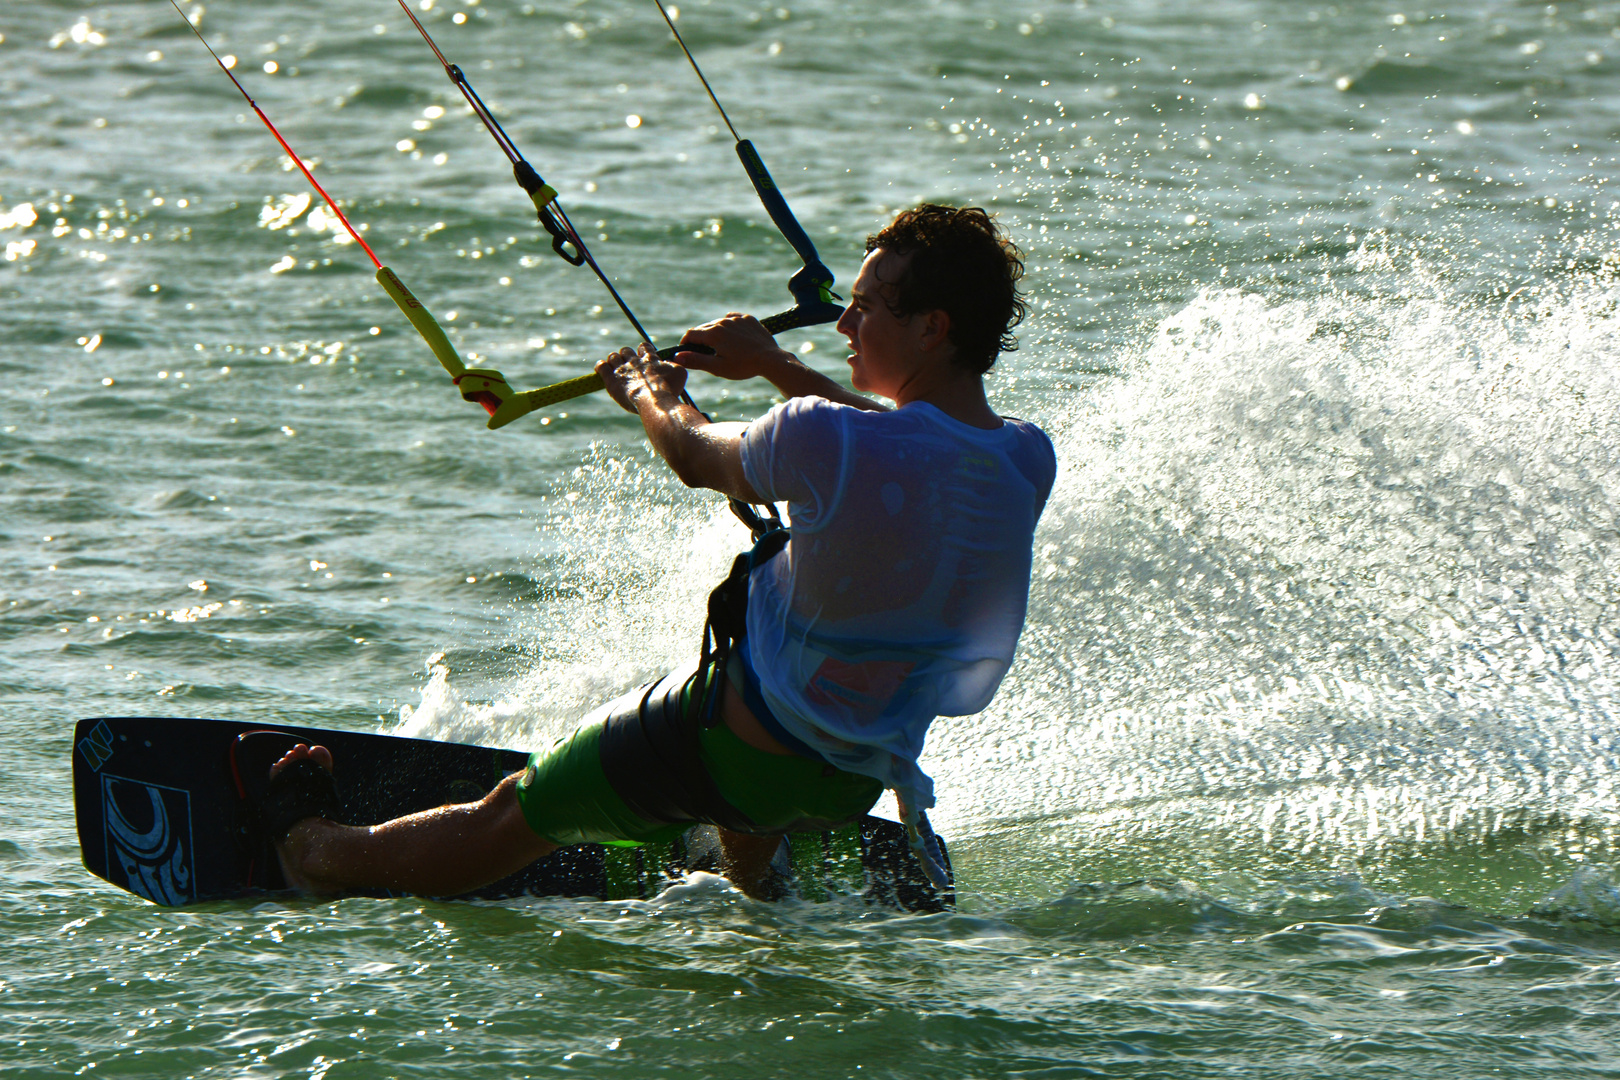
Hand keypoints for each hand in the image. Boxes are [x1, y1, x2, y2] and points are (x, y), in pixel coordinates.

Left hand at [595, 344, 687, 414]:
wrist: (655, 401)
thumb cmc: (670, 389)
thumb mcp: (680, 373)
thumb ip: (674, 365)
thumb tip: (669, 364)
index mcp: (650, 358)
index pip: (644, 346)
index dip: (643, 350)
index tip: (644, 356)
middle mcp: (634, 360)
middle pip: (626, 350)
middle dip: (627, 356)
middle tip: (630, 367)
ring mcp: (621, 369)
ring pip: (613, 356)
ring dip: (614, 360)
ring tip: (617, 369)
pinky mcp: (611, 380)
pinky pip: (601, 367)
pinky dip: (601, 366)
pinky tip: (602, 368)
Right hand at [670, 313, 794, 381]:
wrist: (771, 360)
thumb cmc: (743, 366)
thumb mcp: (717, 367)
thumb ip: (696, 361)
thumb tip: (677, 356)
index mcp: (713, 333)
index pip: (691, 334)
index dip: (685, 343)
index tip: (686, 352)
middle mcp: (723, 321)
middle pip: (703, 328)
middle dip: (699, 339)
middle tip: (702, 353)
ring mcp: (737, 319)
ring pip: (718, 323)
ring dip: (714, 333)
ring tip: (719, 347)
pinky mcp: (748, 319)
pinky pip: (733, 319)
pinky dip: (729, 326)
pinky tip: (732, 337)